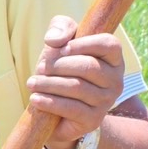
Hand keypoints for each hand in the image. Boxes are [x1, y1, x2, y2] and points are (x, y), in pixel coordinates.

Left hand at [24, 15, 123, 148]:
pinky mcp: (93, 120)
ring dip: (49, 84)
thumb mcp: (60, 43)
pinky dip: (50, 102)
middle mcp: (116, 80)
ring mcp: (107, 101)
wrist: (57, 111)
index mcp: (113, 58)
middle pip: (88, 67)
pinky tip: (35, 98)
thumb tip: (53, 40)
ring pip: (77, 87)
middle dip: (58, 66)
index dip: (84, 44)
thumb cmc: (61, 69)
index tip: (61, 49)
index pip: (108, 44)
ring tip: (32, 83)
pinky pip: (72, 108)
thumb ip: (60, 28)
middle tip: (39, 68)